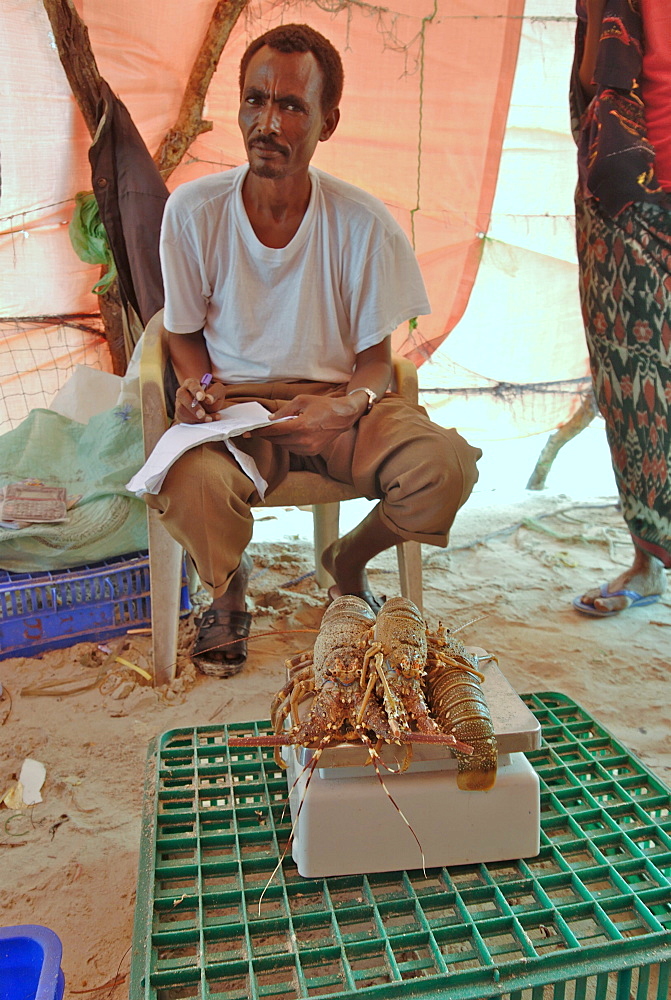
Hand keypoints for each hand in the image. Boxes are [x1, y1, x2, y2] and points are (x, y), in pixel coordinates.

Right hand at [174, 378, 226, 422]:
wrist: (208, 407)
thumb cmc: (212, 396)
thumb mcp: (218, 391)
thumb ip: (215, 392)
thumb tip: (208, 399)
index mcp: (191, 383)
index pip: (191, 384)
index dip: (196, 390)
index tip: (202, 398)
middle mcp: (183, 391)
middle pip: (182, 396)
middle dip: (192, 406)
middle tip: (202, 414)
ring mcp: (179, 403)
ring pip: (182, 409)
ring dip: (194, 416)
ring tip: (208, 419)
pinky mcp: (180, 414)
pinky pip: (184, 418)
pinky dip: (195, 421)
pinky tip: (205, 421)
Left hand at [249, 393, 364, 454]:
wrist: (343, 417)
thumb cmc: (323, 405)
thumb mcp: (302, 400)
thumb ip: (284, 410)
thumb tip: (270, 419)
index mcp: (301, 426)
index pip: (274, 431)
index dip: (259, 432)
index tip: (248, 432)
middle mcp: (304, 440)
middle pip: (277, 440)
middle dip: (266, 435)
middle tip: (258, 430)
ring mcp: (308, 448)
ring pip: (284, 446)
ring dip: (277, 439)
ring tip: (277, 429)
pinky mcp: (311, 452)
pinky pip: (292, 449)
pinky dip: (287, 442)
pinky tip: (290, 434)